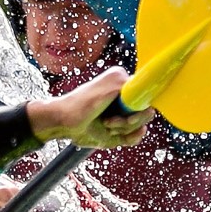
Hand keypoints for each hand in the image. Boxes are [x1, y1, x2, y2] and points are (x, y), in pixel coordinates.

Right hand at [25, 66, 152, 149]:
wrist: (63, 122)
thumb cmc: (83, 127)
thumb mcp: (112, 134)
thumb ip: (131, 132)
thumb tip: (147, 124)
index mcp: (118, 90)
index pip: (142, 109)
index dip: (131, 124)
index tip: (111, 127)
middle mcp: (121, 80)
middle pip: (145, 109)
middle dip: (129, 125)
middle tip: (107, 125)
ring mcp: (120, 78)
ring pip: (142, 108)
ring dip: (125, 125)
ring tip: (106, 122)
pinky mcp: (118, 80)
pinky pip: (136, 106)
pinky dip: (122, 121)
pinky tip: (107, 119)